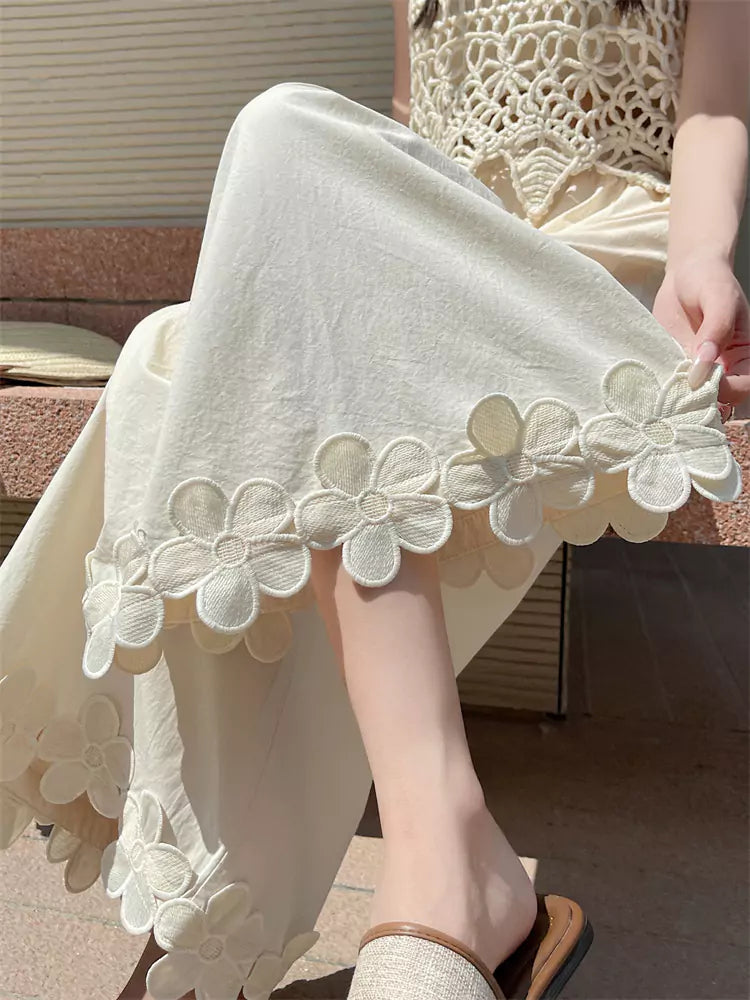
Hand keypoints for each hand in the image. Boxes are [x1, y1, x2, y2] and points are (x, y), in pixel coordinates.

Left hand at [652, 253, 749, 407]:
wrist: (685, 272)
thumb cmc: (710, 279)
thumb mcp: (719, 298)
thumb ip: (715, 330)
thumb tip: (703, 365)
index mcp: (744, 356)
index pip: (744, 386)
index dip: (728, 390)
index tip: (703, 381)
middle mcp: (722, 368)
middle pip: (717, 401)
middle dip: (698, 402)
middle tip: (676, 396)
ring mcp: (695, 371)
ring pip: (690, 398)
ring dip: (676, 401)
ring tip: (659, 395)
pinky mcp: (672, 368)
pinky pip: (668, 386)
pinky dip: (659, 390)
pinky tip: (647, 386)